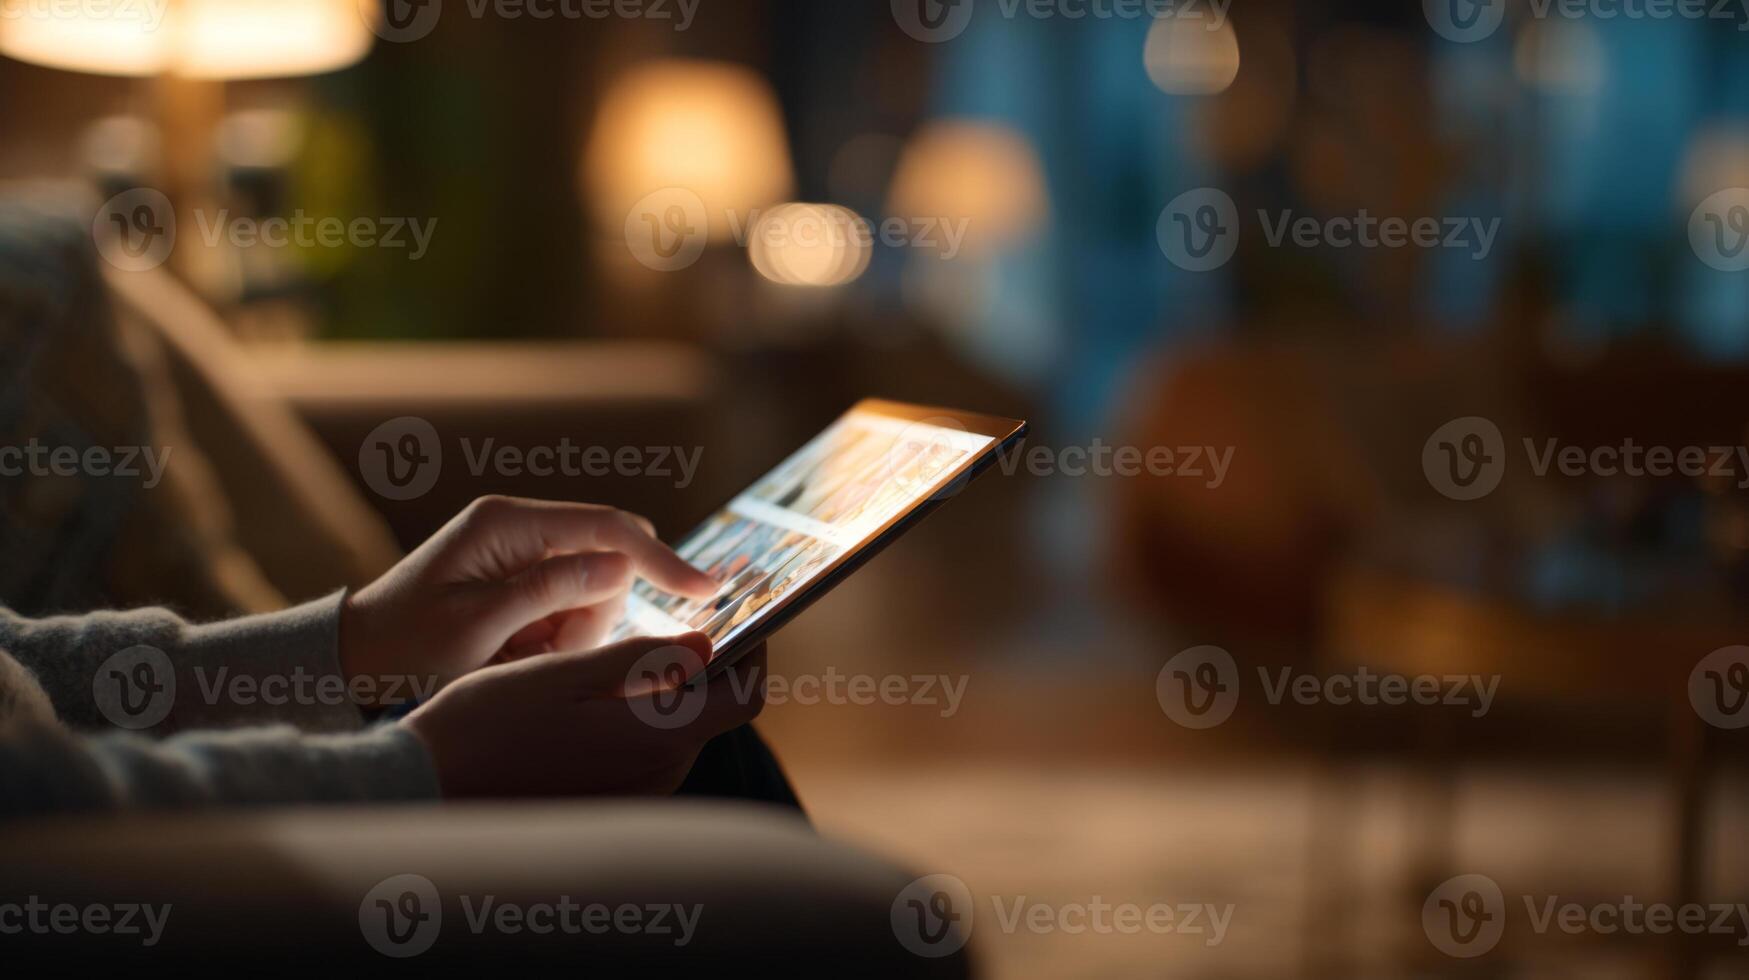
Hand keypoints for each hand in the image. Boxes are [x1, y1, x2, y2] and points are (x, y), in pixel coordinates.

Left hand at [339, 496, 716, 701]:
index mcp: (509, 523)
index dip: (661, 558)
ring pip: (598, 592)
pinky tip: (518, 652)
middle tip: (541, 648)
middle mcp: (524, 528)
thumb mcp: (476, 626)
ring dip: (574, 632)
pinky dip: (560, 637)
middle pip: (610, 560)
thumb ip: (549, 591)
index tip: (707, 590)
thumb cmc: (406, 646)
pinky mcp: (528, 581)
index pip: (608, 528)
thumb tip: (620, 567)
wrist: (355, 662)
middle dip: (596, 610)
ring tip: (515, 656)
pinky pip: (576, 609)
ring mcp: (528, 554)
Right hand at [401, 633, 767, 797]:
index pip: (745, 698)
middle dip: (711, 668)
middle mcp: (659, 778)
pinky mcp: (612, 806)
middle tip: (690, 619)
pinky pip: (650, 754)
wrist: (429, 785)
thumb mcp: (565, 671)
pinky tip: (608, 691)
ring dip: (676, 692)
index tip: (747, 618)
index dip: (755, 654)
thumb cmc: (489, 721)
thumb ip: (642, 658)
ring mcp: (637, 798)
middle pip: (715, 714)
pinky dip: (647, 718)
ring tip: (645, 648)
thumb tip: (707, 644)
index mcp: (656, 740)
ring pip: (682, 733)